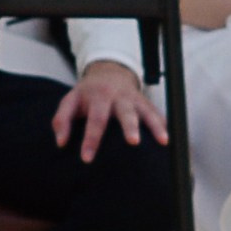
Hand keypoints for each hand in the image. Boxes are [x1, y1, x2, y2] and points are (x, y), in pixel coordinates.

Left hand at [52, 60, 167, 161]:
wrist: (109, 72)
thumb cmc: (87, 93)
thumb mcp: (70, 101)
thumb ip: (62, 120)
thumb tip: (61, 142)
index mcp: (98, 97)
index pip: (95, 119)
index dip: (91, 139)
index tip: (87, 159)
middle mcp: (118, 97)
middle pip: (125, 112)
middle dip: (130, 127)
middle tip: (133, 142)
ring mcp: (135, 99)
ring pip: (147, 111)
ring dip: (155, 125)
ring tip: (163, 140)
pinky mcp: (146, 103)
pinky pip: (157, 113)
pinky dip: (164, 125)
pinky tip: (169, 139)